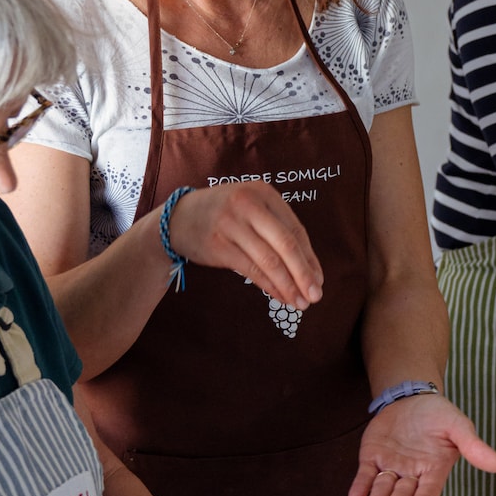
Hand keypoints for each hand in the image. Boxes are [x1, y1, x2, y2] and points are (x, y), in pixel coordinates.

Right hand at [166, 183, 322, 308]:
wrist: (177, 218)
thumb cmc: (224, 216)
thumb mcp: (251, 209)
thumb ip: (276, 229)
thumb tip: (308, 269)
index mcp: (264, 193)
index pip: (295, 229)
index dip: (310, 258)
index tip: (319, 280)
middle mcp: (249, 204)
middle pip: (286, 244)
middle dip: (303, 274)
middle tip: (315, 296)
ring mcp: (232, 223)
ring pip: (269, 260)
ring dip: (287, 285)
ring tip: (299, 303)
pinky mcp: (217, 244)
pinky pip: (250, 269)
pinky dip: (268, 285)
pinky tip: (278, 296)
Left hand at [348, 395, 495, 495]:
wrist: (411, 398)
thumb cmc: (439, 415)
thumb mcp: (458, 426)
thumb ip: (474, 446)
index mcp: (434, 469)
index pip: (429, 489)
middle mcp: (412, 474)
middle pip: (403, 492)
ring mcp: (391, 468)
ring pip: (383, 488)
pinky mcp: (372, 459)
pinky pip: (365, 476)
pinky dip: (360, 488)